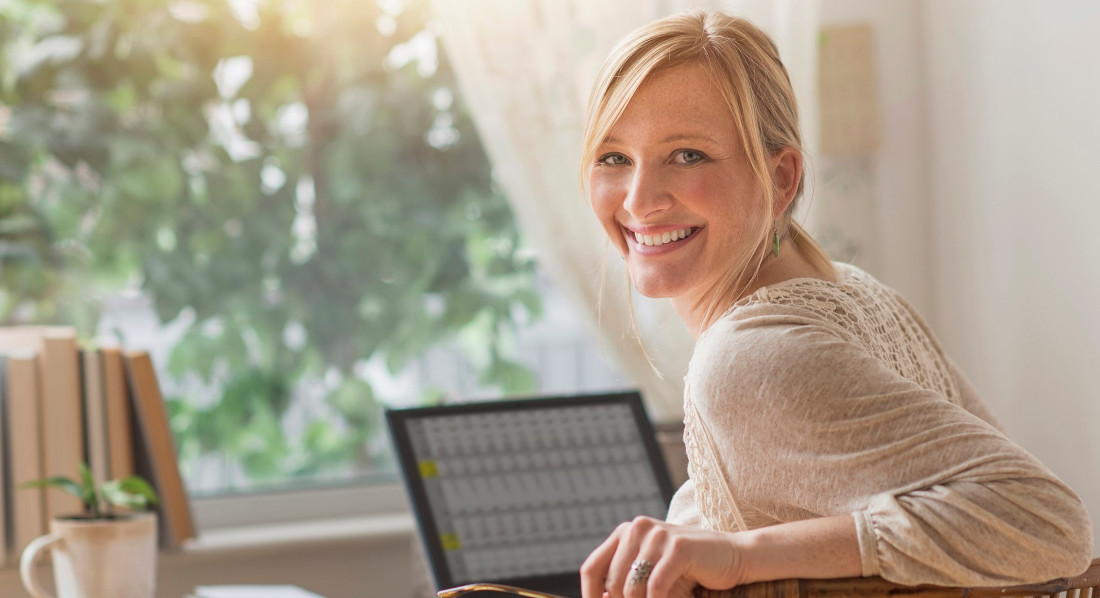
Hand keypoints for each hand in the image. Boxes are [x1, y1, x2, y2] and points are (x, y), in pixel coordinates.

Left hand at [580, 516, 745, 597]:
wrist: (733, 556)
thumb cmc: (688, 571)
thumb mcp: (651, 576)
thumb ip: (625, 585)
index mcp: (626, 532)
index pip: (592, 568)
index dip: (590, 595)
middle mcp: (638, 528)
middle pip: (612, 582)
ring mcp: (658, 535)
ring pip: (631, 587)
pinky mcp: (678, 547)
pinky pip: (655, 587)